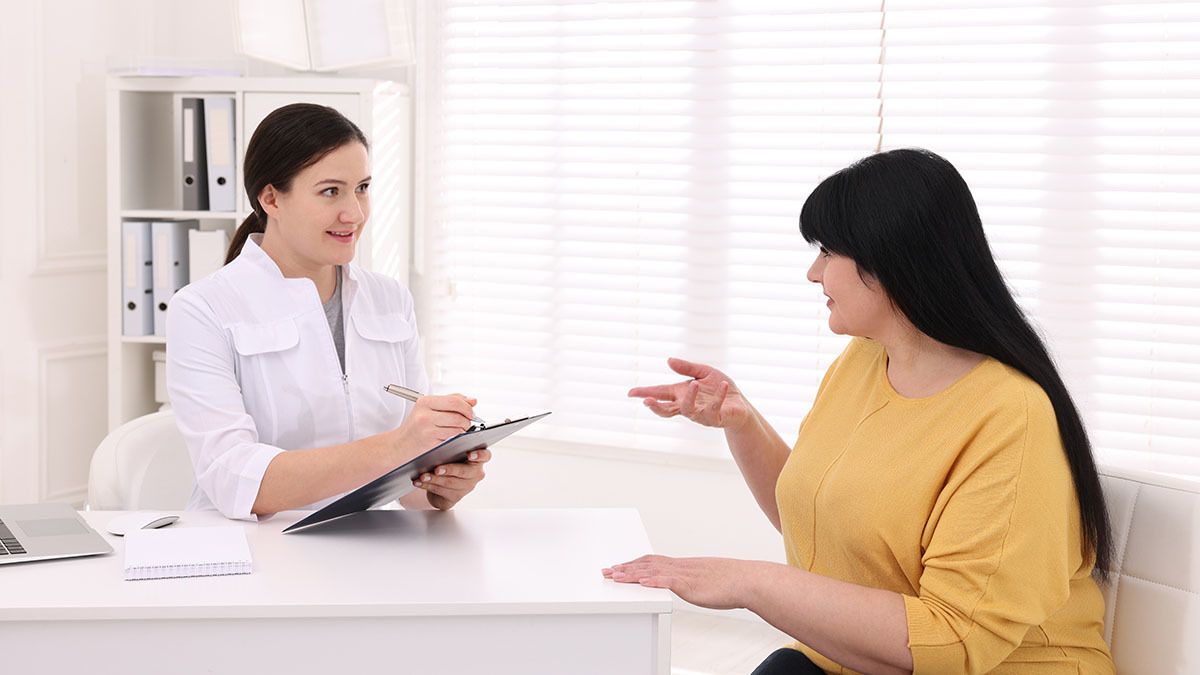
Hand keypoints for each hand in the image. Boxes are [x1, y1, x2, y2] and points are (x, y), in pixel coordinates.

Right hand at [393, 393, 476, 454]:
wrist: (399, 445)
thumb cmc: (416, 427)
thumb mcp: (429, 410)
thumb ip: (451, 402)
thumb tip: (473, 400)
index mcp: (425, 401)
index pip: (454, 400)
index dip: (467, 406)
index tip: (471, 412)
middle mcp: (424, 413)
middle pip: (457, 413)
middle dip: (468, 418)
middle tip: (469, 421)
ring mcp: (426, 427)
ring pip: (457, 425)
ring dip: (464, 428)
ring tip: (461, 429)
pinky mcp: (429, 440)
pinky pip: (452, 436)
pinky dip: (457, 436)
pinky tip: (453, 436)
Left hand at [413, 448, 491, 509]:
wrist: (442, 482)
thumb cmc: (448, 463)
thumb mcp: (451, 453)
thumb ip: (452, 448)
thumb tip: (444, 444)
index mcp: (477, 460)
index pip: (485, 456)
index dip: (479, 455)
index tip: (469, 454)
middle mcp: (475, 474)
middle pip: (465, 472)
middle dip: (450, 470)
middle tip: (437, 469)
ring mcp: (467, 487)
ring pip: (451, 483)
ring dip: (434, 479)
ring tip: (423, 476)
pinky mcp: (456, 497)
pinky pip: (442, 492)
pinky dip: (428, 486)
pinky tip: (420, 482)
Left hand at [602, 555, 759, 609]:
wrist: (746, 579)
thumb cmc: (730, 582)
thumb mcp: (704, 579)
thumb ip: (691, 580)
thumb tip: (684, 585)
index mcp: (682, 565)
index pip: (652, 561)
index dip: (633, 564)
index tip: (618, 567)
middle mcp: (680, 566)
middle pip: (646, 565)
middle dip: (625, 568)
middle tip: (606, 572)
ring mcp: (685, 574)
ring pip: (653, 572)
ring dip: (632, 574)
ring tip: (615, 576)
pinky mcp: (692, 584)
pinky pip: (669, 581)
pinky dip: (654, 582)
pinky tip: (642, 582)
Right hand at [628, 358, 750, 429]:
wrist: (740, 405)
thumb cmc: (719, 389)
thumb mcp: (704, 373)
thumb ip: (687, 368)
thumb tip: (668, 360)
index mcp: (681, 394)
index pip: (660, 394)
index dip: (645, 393)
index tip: (630, 393)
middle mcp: (687, 406)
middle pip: (666, 410)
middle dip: (656, 407)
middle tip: (647, 401)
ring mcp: (700, 414)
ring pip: (689, 410)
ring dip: (691, 397)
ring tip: (695, 384)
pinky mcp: (716, 418)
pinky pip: (714, 408)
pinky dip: (718, 396)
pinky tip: (723, 385)